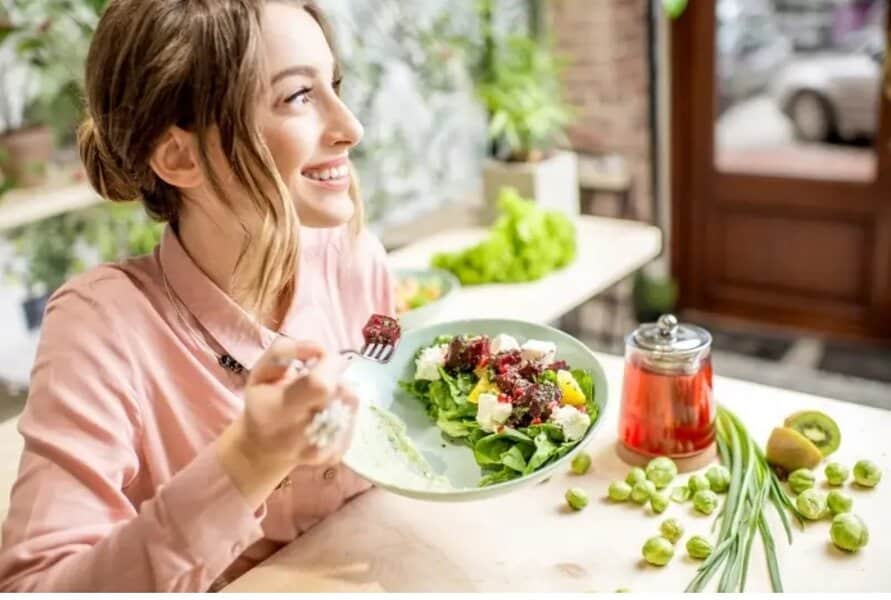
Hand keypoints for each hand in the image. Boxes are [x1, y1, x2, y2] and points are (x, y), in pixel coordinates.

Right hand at [216, 338, 357, 507]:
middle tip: (318, 379)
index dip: (329, 364)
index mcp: (278, 411)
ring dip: (341, 391)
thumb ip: (284, 351)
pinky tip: (325, 412)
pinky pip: (353, 419)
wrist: (263, 449)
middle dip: (335, 376)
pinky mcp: (335, 455)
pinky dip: (343, 409)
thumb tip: (320, 348)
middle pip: (343, 392)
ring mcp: (320, 449)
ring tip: (320, 397)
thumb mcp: (260, 371)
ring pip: (352, 404)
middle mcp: (300, 434)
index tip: (320, 359)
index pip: (320, 384)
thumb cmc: (262, 404)